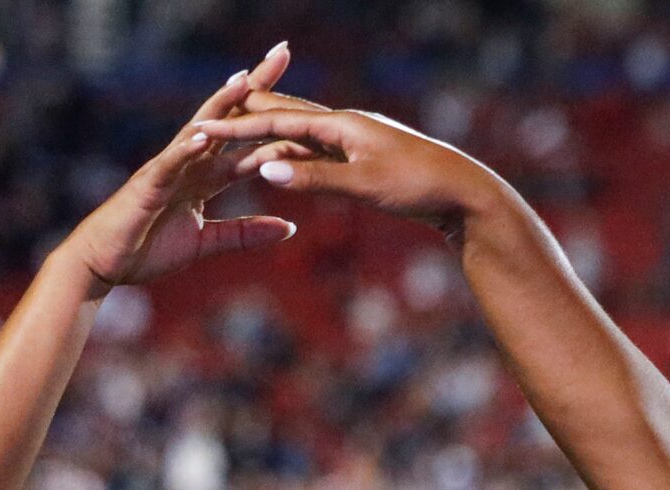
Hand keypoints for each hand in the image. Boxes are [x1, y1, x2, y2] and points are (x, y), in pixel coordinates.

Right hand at [58, 45, 300, 293]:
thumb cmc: (148, 249)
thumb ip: (245, 232)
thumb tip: (288, 227)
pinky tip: (202, 136)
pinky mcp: (146, 187)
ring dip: (220, 105)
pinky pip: (167, 166)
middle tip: (283, 52)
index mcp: (203, 173)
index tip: (308, 92)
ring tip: (245, 80)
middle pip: (227, 117)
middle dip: (254, 86)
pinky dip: (184, 151)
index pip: (245, 137)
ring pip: (198, 131)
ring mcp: (166, 169)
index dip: (275, 115)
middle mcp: (187, 162)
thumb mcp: (207, 243)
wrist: (103, 265)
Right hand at [197, 90, 505, 236]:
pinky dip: (296, 157)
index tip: (203, 128)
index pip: (279, 121)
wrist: (465, 193)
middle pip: (287, 117)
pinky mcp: (367, 159)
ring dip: (270, 141)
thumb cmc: (419, 186)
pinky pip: (321, 153)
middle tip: (209, 117)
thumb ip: (314, 178)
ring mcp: (357, 141)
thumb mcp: (363, 184)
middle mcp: (347, 125)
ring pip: (303, 136)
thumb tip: (266, 171)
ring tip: (237, 147)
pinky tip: (285, 165)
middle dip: (249, 118)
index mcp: (342, 125)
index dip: (239, 126)